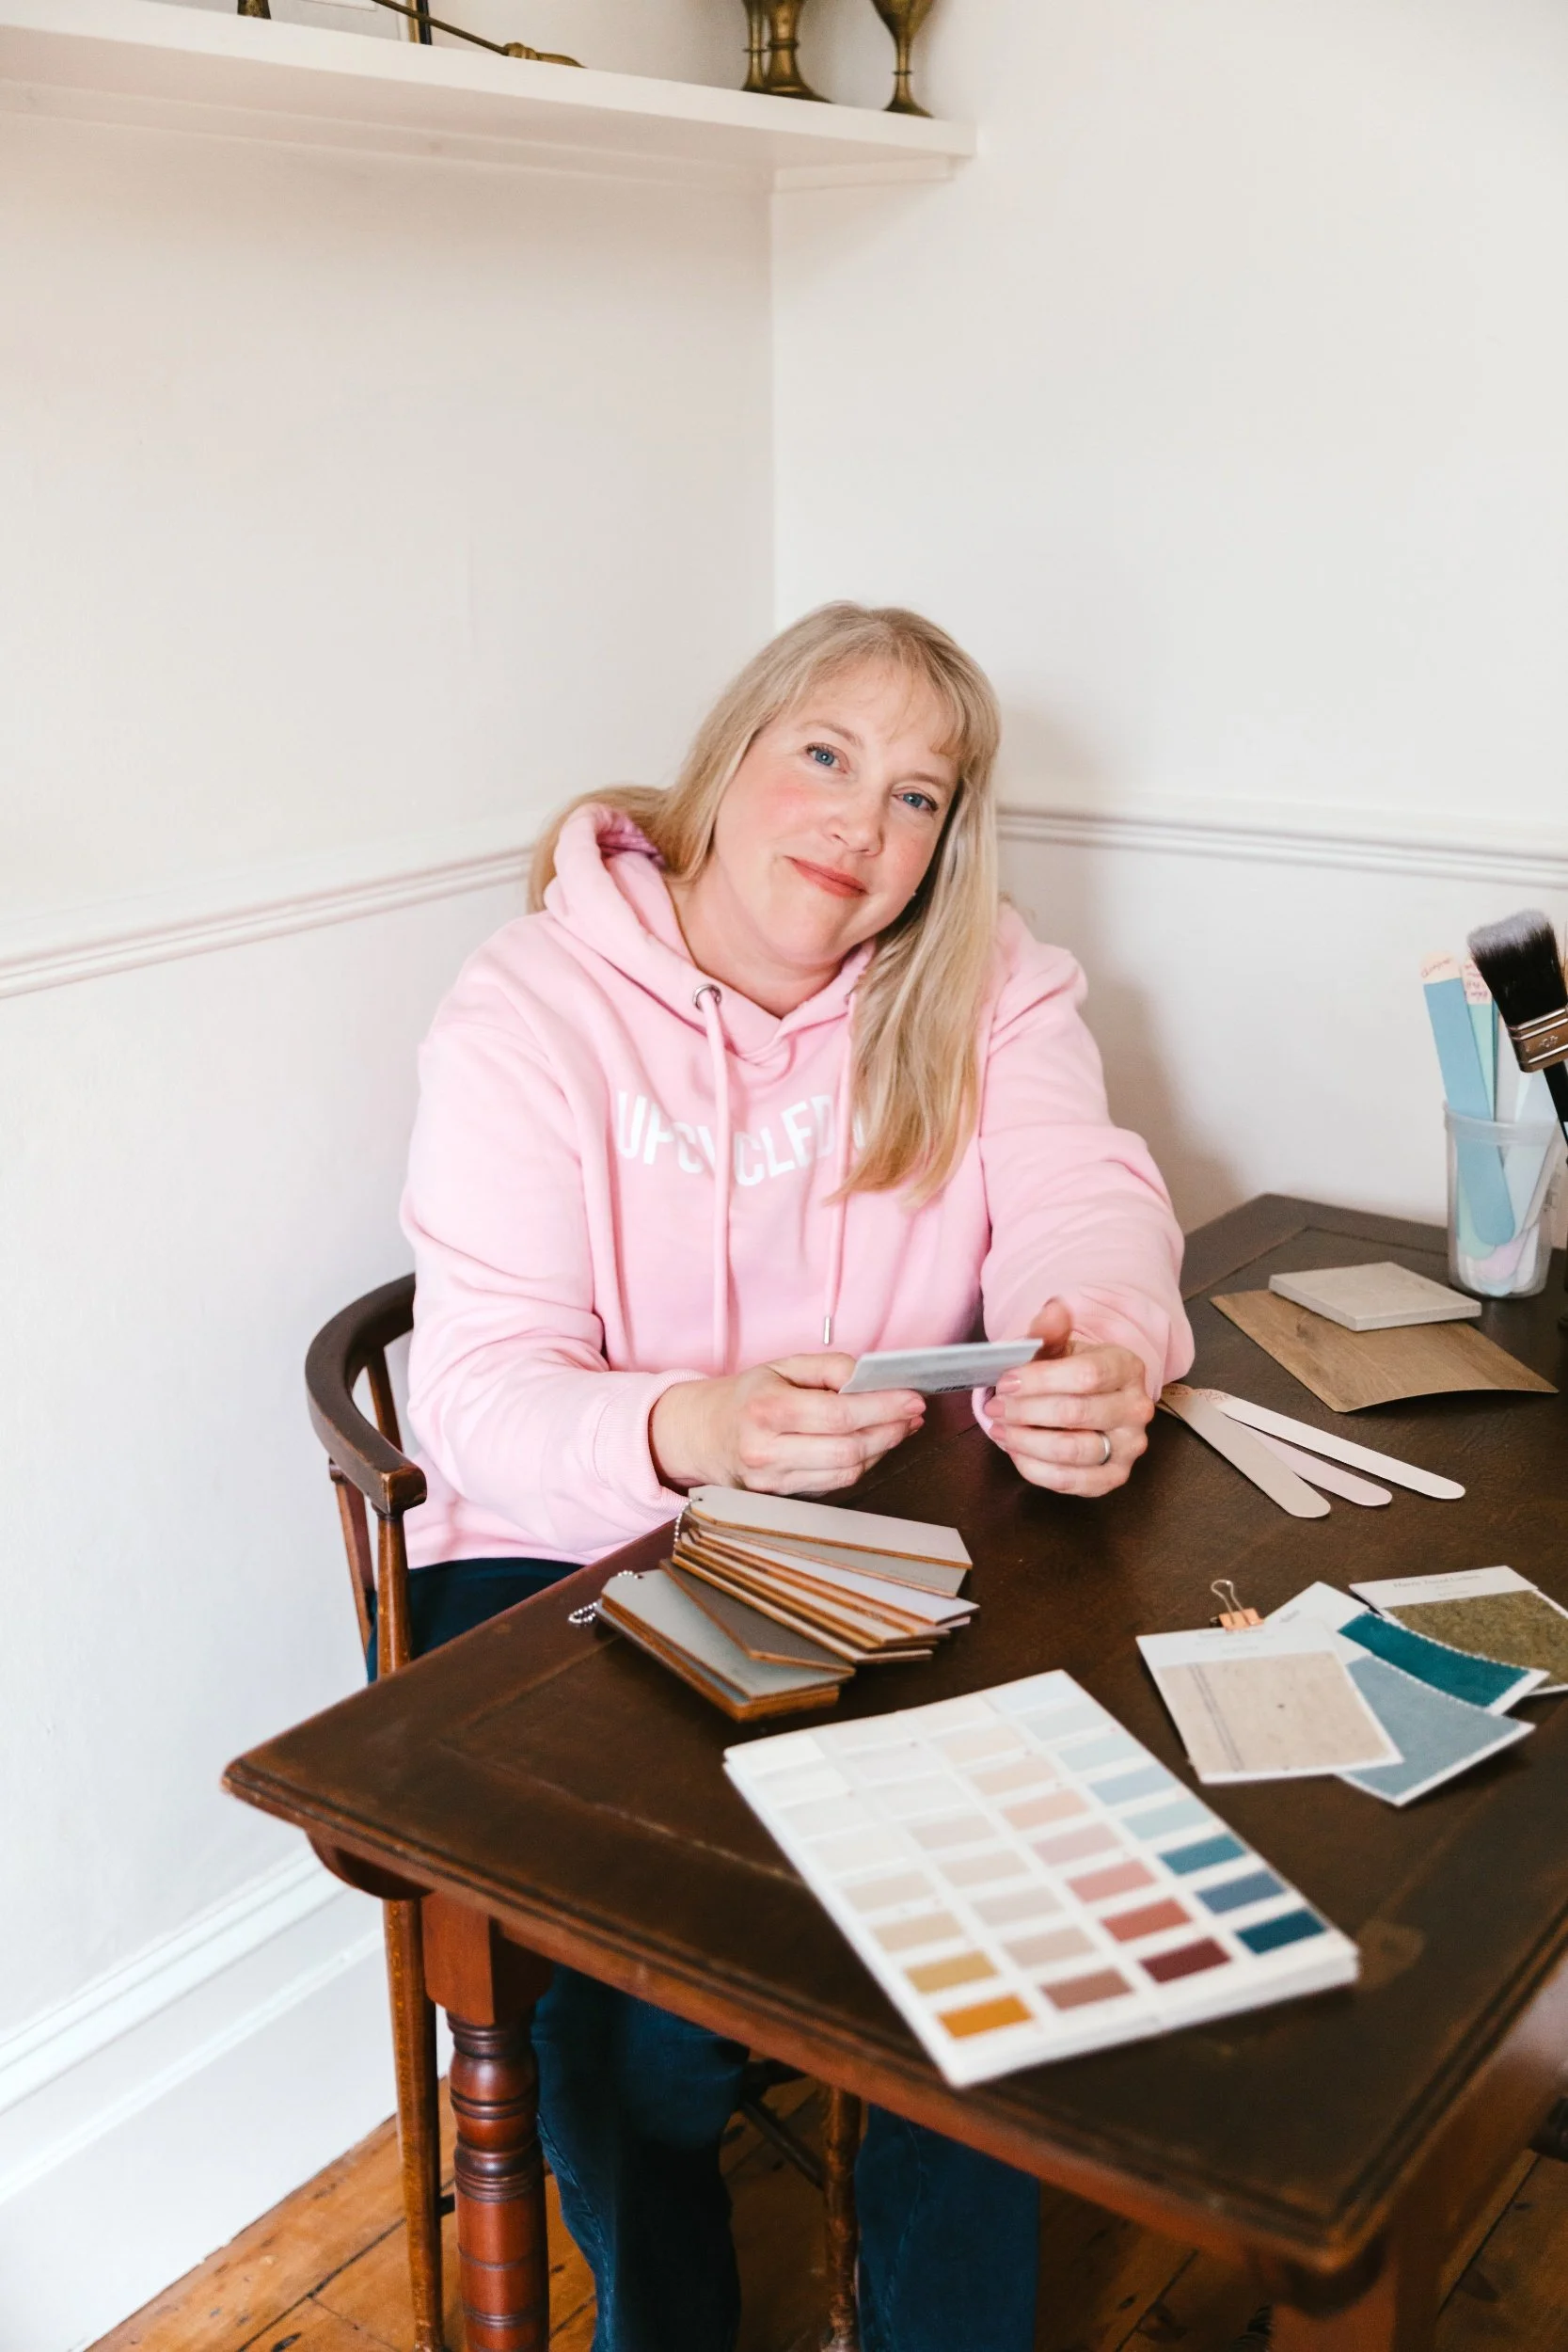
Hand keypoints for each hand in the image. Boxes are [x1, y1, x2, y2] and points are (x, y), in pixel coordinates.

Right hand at [649, 1353, 924, 1496]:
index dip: (884, 1408)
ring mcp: (772, 1481)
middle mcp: (766, 1451)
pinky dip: (860, 1464)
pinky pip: (834, 1485)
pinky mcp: (780, 1498)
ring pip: (846, 1473)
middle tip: (913, 1414)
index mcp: (766, 1410)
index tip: (914, 1399)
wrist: (701, 1433)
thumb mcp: (782, 1366)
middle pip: (848, 1450)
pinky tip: (872, 1445)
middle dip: (890, 1431)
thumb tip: (871, 1379)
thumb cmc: (747, 1395)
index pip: (839, 1415)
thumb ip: (829, 1367)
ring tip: (899, 1427)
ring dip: (881, 1450)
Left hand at [982, 1299, 1152, 1496]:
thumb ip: (1050, 1330)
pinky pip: (1070, 1481)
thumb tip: (1052, 1310)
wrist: (1092, 1400)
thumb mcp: (1060, 1346)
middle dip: (1025, 1411)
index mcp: (1127, 1367)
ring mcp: (1129, 1447)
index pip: (1086, 1375)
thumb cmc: (1071, 1372)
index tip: (1005, 1381)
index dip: (1040, 1380)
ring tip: (999, 1429)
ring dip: (1026, 1441)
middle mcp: (1136, 1409)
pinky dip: (1035, 1468)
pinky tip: (1015, 1451)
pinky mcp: (1113, 1478)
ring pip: (1072, 1451)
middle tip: (994, 1406)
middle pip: (1076, 1413)